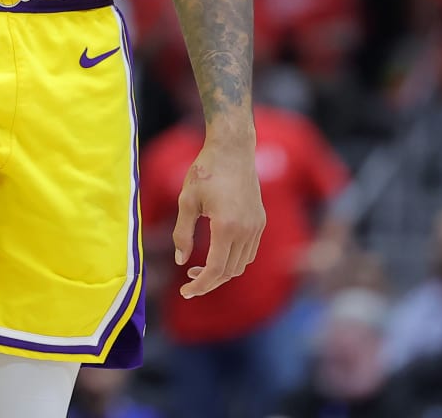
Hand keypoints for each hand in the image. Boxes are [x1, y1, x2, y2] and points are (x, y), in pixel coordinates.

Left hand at [172, 129, 264, 298]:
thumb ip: (182, 234)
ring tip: (199, 269)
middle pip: (229, 272)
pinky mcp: (260, 221)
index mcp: (226, 226)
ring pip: (241, 264)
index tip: (185, 293)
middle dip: (209, 283)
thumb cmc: (205, 170)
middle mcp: (246, 230)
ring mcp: (256, 226)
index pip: (215, 270)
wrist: (233, 149)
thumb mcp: (186, 201)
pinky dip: (234, 261)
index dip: (200, 285)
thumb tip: (181, 261)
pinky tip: (217, 254)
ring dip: (222, 273)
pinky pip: (249, 252)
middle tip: (188, 284)